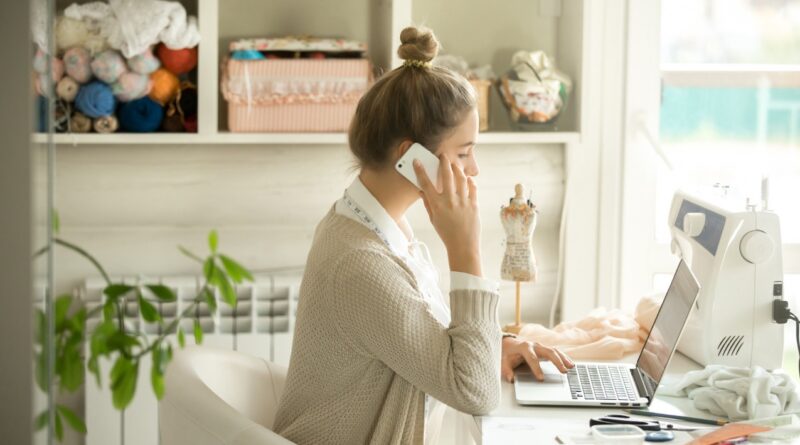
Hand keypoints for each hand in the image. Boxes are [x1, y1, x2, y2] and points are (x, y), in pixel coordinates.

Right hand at [414, 155, 481, 275]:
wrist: (463, 246)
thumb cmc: (446, 233)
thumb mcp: (433, 219)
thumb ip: (427, 204)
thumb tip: (422, 191)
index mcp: (437, 205)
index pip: (426, 183)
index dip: (420, 171)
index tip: (417, 161)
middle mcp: (450, 201)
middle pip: (446, 175)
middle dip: (444, 162)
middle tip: (443, 155)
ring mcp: (463, 201)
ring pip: (461, 178)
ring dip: (457, 169)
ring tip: (455, 165)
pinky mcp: (474, 204)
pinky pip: (472, 188)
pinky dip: (470, 181)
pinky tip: (467, 179)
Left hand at [501, 336, 573, 381]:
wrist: (509, 344)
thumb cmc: (508, 354)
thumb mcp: (504, 361)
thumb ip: (507, 370)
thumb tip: (511, 379)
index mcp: (524, 347)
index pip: (532, 358)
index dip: (536, 368)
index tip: (541, 379)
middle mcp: (534, 345)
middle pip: (548, 352)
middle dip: (556, 361)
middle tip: (563, 372)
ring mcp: (540, 346)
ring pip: (554, 351)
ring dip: (563, 358)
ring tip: (571, 367)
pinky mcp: (544, 349)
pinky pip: (556, 352)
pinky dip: (564, 358)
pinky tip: (570, 364)